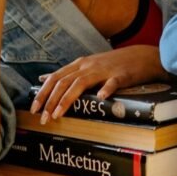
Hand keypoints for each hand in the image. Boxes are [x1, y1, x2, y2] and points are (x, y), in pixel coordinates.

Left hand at [30, 45, 166, 122]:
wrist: (142, 56)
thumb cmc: (114, 64)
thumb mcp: (88, 65)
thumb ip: (67, 73)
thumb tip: (43, 78)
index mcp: (80, 64)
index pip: (55, 78)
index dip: (43, 93)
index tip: (34, 109)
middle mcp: (89, 66)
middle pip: (64, 82)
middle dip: (50, 101)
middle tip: (43, 118)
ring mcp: (105, 70)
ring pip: (81, 83)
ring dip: (67, 100)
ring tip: (58, 115)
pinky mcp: (122, 75)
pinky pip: (113, 82)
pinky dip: (106, 89)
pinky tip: (101, 98)